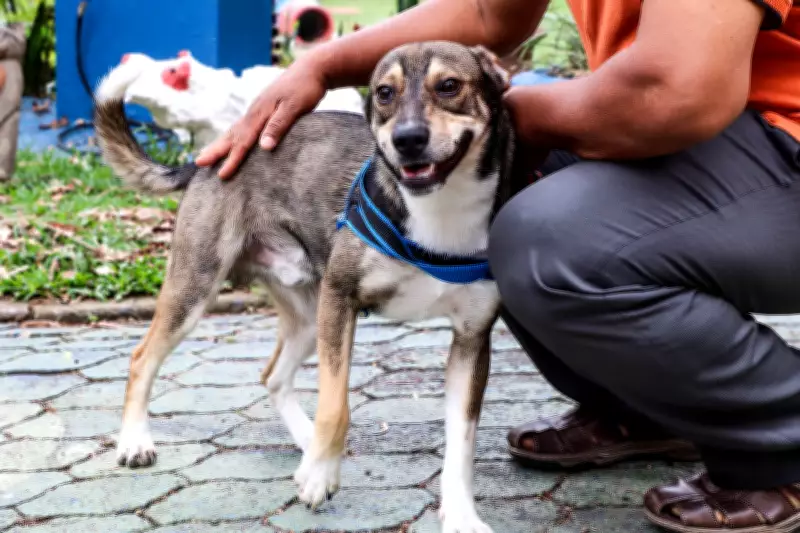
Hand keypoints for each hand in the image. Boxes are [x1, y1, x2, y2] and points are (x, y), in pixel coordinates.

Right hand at [195, 57, 327, 178]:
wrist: (312, 68)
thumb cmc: (305, 88)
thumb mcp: (295, 108)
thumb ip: (278, 126)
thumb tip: (263, 147)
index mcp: (260, 112)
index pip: (244, 141)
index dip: (233, 159)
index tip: (222, 174)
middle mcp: (255, 111)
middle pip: (232, 134)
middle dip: (216, 150)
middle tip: (198, 162)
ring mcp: (258, 108)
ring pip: (235, 129)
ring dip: (222, 143)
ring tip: (209, 153)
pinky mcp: (264, 108)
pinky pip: (244, 125)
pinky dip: (235, 135)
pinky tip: (233, 139)